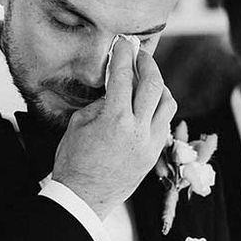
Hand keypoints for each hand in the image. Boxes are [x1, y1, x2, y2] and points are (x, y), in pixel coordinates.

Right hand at [52, 38, 175, 219]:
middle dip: (148, 64)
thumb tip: (114, 92)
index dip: (124, 55)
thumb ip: (99, 105)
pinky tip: (148, 105)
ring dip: (159, 86)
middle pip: (153, 84)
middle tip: (140, 55)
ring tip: (147, 80)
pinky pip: (165, 122)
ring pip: (168, 103)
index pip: (123, 76)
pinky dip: (159, 108)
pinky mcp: (154, 154)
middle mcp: (138, 129)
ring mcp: (150, 143)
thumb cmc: (73, 161)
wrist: (83, 197)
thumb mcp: (78, 125)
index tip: (124, 43)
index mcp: (115, 119)